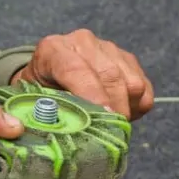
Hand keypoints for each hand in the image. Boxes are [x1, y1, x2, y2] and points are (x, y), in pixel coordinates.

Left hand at [11, 29, 153, 120]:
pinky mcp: (127, 59)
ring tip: (111, 124)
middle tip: (113, 135)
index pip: (76, 70)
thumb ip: (47, 113)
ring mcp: (108, 48)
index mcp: (53, 50)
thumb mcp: (33, 103)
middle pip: (111, 77)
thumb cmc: (39, 94)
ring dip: (127, 109)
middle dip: (115, 110)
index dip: (93, 96)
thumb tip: (67, 132)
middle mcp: (82, 42)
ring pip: (133, 83)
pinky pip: (145, 88)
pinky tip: (120, 113)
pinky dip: (138, 107)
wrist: (49, 76)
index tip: (105, 118)